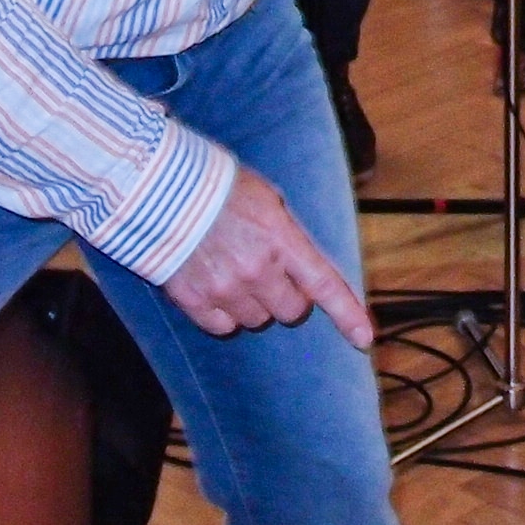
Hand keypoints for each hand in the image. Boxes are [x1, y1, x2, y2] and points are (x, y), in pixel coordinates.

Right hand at [162, 166, 373, 348]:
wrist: (159, 188)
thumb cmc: (218, 186)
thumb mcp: (267, 199)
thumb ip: (288, 236)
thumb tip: (303, 268)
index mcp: (280, 239)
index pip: (324, 284)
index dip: (348, 314)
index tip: (365, 338)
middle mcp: (256, 269)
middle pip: (291, 311)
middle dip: (288, 297)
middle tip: (270, 274)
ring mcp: (224, 288)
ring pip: (256, 320)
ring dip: (254, 303)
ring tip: (234, 272)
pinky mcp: (193, 300)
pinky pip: (223, 326)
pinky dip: (224, 314)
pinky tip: (214, 286)